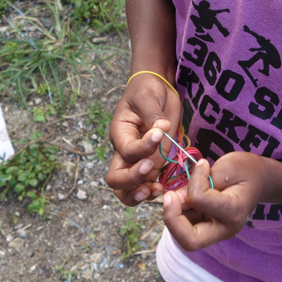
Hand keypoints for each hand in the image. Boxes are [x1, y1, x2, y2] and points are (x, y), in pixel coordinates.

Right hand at [106, 73, 181, 205]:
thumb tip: (162, 128)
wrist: (156, 88)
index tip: (160, 133)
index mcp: (120, 133)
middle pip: (116, 178)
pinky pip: (148, 183)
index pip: (126, 150)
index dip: (143, 148)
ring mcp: (139, 159)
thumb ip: (152, 114)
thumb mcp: (147, 96)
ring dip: (140, 194)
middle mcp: (125, 150)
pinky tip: (164, 190)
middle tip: (149, 170)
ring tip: (156, 190)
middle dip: (131, 181)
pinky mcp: (154, 162)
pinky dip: (154, 191)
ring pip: (129, 188)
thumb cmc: (147, 89)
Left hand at [162, 152, 270, 249]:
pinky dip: (179, 213)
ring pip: (184, 235)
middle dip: (172, 219)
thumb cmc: (247, 170)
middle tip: (169, 196)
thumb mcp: (227, 166)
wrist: (261, 179)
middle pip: (189, 241)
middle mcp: (225, 229)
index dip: (194, 181)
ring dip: (175, 214)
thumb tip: (177, 197)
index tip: (202, 164)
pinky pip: (187, 228)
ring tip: (181, 192)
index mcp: (234, 211)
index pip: (200, 201)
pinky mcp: (208, 229)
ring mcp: (216, 232)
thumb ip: (202, 181)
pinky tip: (186, 196)